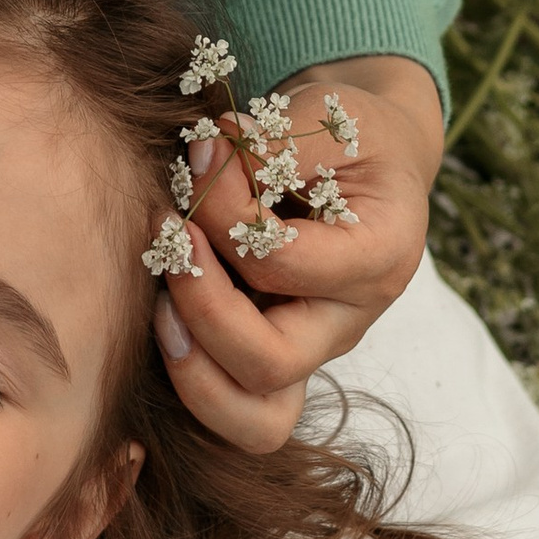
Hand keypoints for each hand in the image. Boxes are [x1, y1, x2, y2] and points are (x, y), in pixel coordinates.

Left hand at [155, 56, 444, 452]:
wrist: (371, 161)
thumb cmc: (352, 136)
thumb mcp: (330, 117)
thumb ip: (272, 146)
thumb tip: (201, 163)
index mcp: (379, 258)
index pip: (282, 263)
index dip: (223, 212)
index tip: (197, 155)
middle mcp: (349, 321)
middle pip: (270, 362)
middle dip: (201, 307)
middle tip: (166, 239)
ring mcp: (313, 351)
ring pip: (254, 420)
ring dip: (191, 370)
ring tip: (158, 306)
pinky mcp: (276, 361)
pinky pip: (234, 411)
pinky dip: (190, 381)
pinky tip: (162, 318)